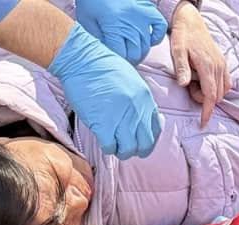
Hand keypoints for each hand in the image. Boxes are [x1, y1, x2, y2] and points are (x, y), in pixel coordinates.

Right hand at [48, 24, 162, 158]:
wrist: (82, 59)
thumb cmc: (103, 66)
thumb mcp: (131, 80)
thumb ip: (139, 99)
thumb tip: (141, 118)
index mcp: (146, 98)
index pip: (156, 129)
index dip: (148, 138)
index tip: (138, 137)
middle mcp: (137, 110)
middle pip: (145, 144)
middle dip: (136, 149)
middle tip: (125, 145)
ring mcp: (121, 118)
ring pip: (129, 150)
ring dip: (121, 150)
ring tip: (113, 143)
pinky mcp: (103, 124)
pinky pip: (110, 147)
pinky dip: (107, 147)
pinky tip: (103, 139)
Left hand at [74, 0, 167, 62]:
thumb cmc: (90, 1)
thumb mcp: (86, 21)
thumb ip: (97, 39)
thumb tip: (108, 55)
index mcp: (114, 26)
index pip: (121, 55)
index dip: (117, 61)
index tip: (113, 61)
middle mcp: (130, 23)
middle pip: (135, 53)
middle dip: (128, 60)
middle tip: (122, 59)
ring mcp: (141, 16)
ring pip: (146, 45)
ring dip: (139, 52)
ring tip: (131, 52)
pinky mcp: (148, 9)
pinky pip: (159, 27)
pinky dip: (156, 36)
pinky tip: (148, 40)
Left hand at [168, 1, 227, 126]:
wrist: (191, 21)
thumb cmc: (183, 36)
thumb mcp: (177, 50)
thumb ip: (182, 68)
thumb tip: (183, 84)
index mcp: (207, 65)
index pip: (210, 95)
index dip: (207, 111)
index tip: (203, 122)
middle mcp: (218, 66)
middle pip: (216, 95)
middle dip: (204, 100)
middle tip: (190, 87)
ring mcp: (222, 65)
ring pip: (223, 91)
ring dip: (211, 94)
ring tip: (195, 83)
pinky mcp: (223, 63)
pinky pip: (226, 83)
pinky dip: (218, 88)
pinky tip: (205, 81)